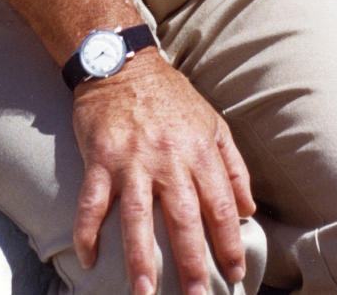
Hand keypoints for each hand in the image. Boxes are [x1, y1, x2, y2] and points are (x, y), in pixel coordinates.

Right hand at [71, 51, 254, 294]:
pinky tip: (89, 260)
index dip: (229, 243)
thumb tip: (248, 208)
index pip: (220, 205)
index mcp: (199, 150)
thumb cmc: (171, 97)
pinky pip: (92, 201)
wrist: (124, 64)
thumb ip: (232, 166)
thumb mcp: (213, 123)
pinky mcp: (100, 158)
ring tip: (145, 293)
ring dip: (140, 258)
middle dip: (191, 262)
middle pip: (183, 218)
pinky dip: (88, 231)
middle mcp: (168, 157)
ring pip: (137, 217)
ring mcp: (132, 160)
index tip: (234, 274)